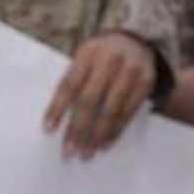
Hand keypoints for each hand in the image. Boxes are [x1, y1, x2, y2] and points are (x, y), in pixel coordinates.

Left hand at [43, 32, 156, 158]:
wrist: (137, 41)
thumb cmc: (101, 56)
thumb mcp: (86, 58)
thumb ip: (74, 80)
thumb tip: (58, 120)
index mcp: (88, 52)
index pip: (70, 84)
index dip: (58, 108)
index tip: (48, 130)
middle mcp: (110, 59)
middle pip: (90, 99)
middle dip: (78, 128)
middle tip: (69, 151)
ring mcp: (130, 70)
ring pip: (111, 109)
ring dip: (97, 135)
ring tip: (86, 153)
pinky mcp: (145, 82)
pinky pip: (128, 112)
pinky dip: (115, 131)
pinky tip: (105, 144)